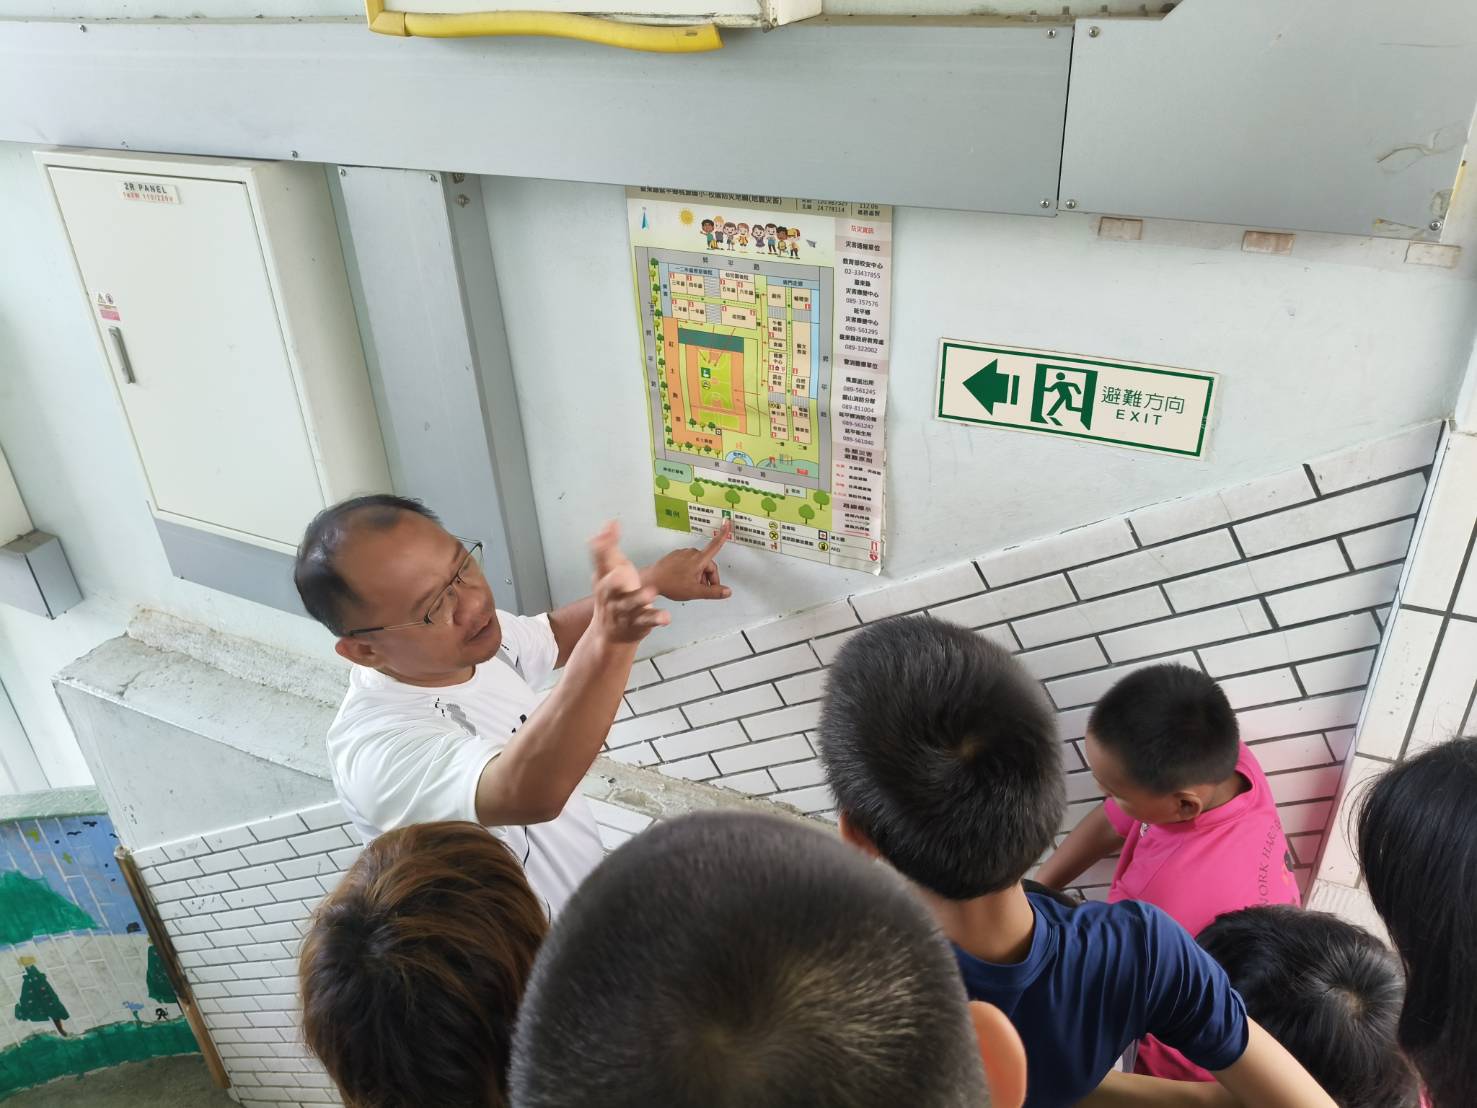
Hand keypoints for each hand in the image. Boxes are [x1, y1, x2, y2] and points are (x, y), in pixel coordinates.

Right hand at [589, 522, 669, 643]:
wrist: (610, 633)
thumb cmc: (614, 594)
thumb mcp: (611, 569)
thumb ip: (610, 547)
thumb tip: (612, 522)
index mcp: (603, 578)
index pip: (599, 562)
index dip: (600, 549)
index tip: (602, 536)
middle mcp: (610, 595)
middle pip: (608, 587)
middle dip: (613, 580)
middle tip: (621, 571)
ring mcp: (624, 610)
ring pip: (630, 604)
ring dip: (639, 598)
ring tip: (650, 593)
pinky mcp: (638, 622)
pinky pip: (647, 620)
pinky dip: (656, 618)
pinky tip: (666, 617)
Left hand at [642, 523, 732, 601]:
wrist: (651, 581)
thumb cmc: (671, 584)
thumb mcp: (695, 591)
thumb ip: (713, 592)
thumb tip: (727, 591)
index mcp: (699, 559)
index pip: (715, 545)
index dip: (723, 534)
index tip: (727, 523)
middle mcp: (691, 553)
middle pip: (708, 564)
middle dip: (708, 577)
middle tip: (703, 590)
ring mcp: (682, 554)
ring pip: (698, 564)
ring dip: (699, 575)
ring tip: (690, 587)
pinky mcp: (675, 556)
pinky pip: (688, 563)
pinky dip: (690, 571)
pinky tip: (683, 581)